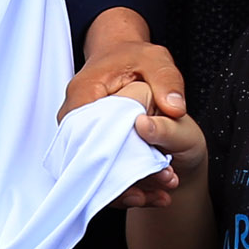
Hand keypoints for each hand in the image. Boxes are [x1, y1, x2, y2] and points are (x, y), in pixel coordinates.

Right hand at [61, 10, 194, 205]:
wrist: (118, 54)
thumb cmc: (132, 56)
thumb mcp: (155, 60)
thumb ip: (166, 81)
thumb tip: (175, 109)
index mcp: (84, 94)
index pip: (86, 133)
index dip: (111, 158)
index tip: (140, 172)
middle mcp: (74, 118)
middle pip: (89, 159)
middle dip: (122, 180)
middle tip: (159, 184)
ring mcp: (78, 134)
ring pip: (94, 170)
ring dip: (126, 187)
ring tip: (160, 194)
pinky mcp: (88, 144)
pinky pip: (100, 169)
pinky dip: (124, 183)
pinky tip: (151, 193)